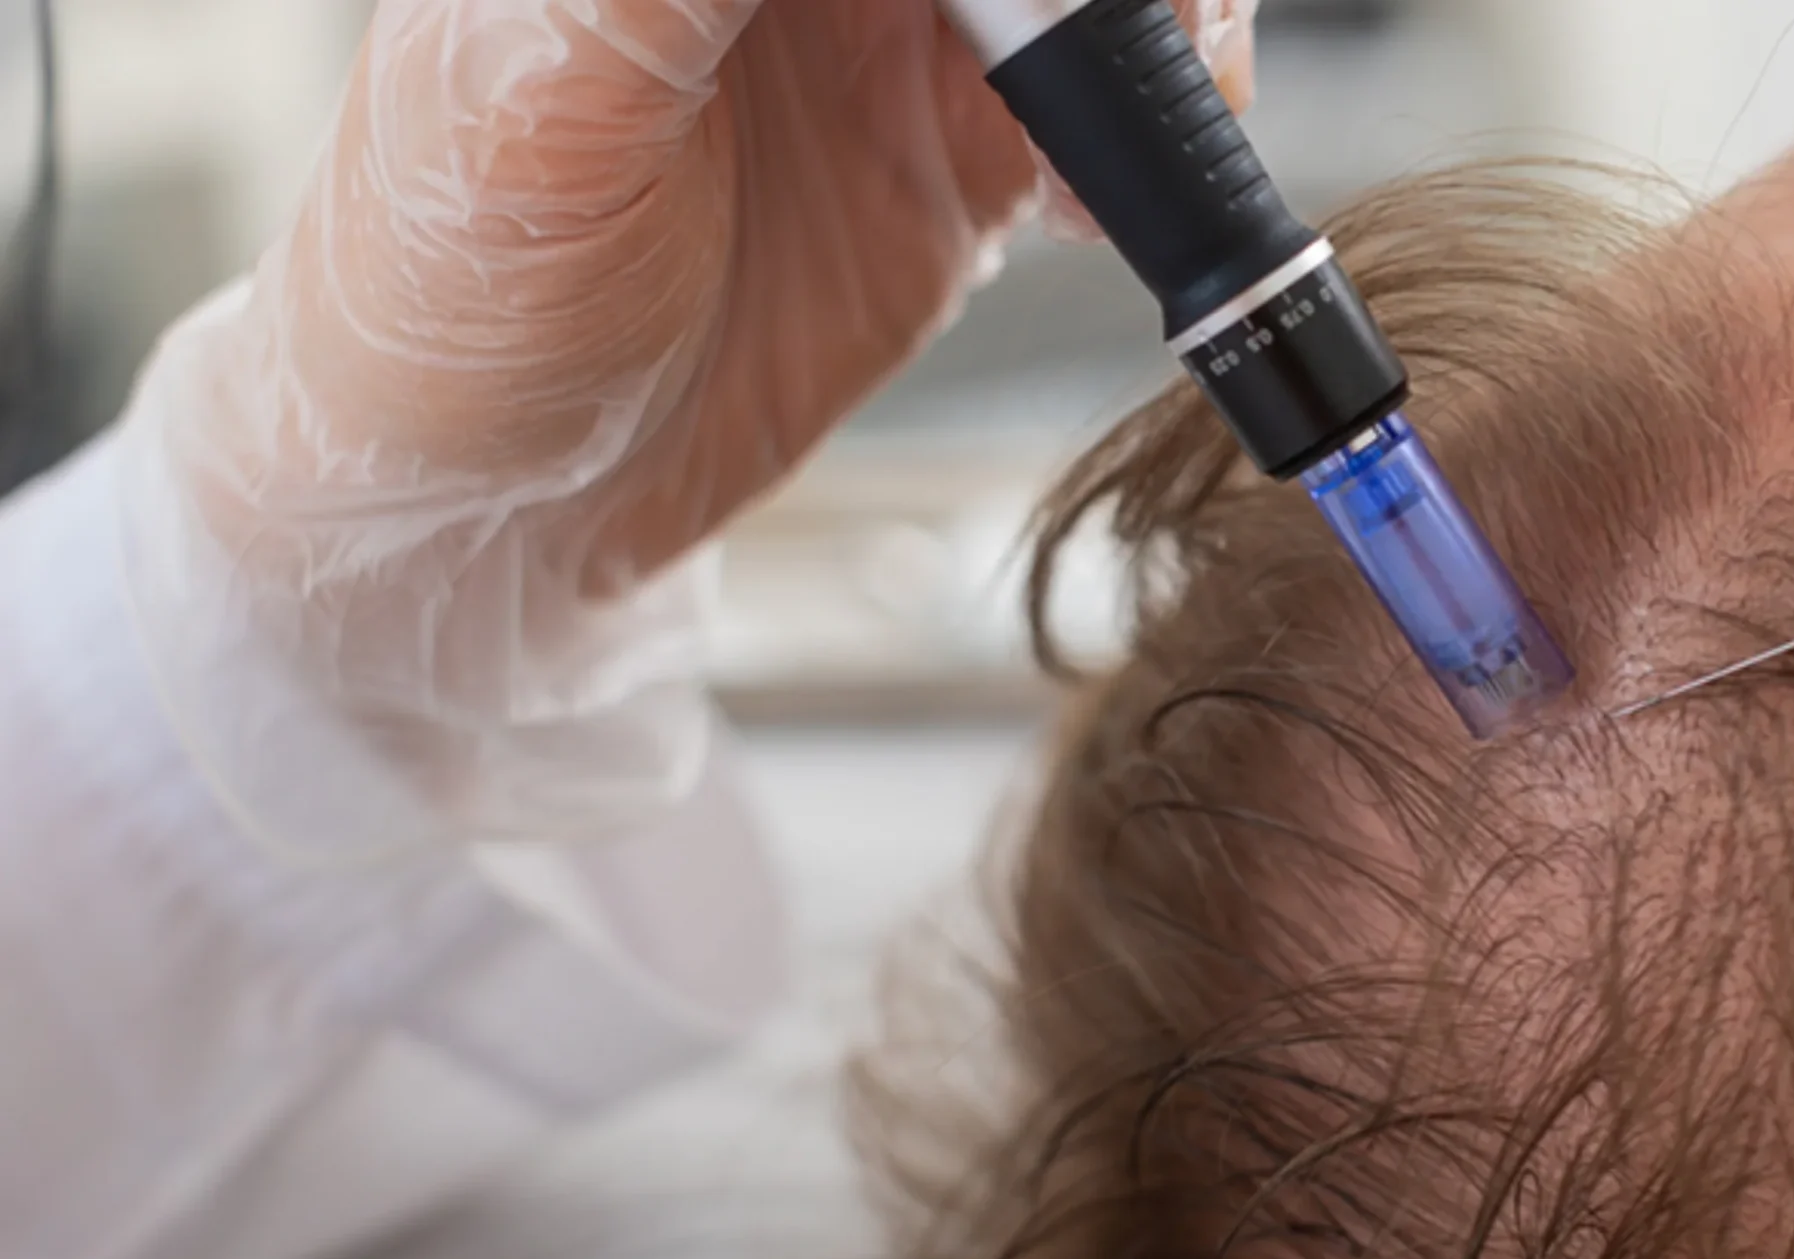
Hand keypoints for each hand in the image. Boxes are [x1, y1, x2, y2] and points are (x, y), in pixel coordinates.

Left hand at [123, 0, 1255, 851]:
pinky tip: (1100, 208)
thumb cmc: (449, 294)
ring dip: (1146, 35)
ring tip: (1167, 103)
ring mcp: (892, 38)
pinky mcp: (957, 146)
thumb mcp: (533, 102)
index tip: (1027, 8)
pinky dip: (1140, 141)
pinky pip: (1094, 106)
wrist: (502, 497)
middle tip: (1146, 42)